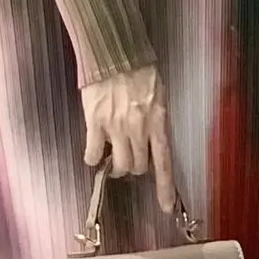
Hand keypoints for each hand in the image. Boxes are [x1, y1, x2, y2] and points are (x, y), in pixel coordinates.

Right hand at [81, 63, 177, 215]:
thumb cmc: (139, 68)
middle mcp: (138, 129)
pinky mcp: (94, 123)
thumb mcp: (158, 94)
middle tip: (129, 157)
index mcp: (158, 121)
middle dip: (135, 167)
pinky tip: (94, 152)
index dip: (165, 188)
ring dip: (116, 165)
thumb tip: (149, 138)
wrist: (114, 51)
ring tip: (112, 155)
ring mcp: (115, 128)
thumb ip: (155, 119)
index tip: (165, 207)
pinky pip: (93, 153)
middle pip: (138, 166)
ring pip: (118, 165)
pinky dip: (93, 157)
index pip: (164, 162)